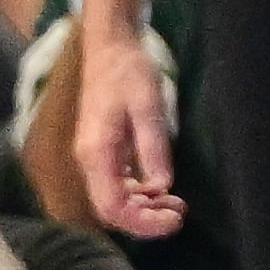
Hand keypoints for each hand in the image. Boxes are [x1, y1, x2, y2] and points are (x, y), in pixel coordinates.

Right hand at [73, 24, 186, 240]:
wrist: (110, 47)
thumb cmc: (128, 72)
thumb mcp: (148, 107)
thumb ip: (153, 148)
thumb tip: (162, 187)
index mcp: (96, 152)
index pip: (112, 206)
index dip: (143, 223)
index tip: (175, 218)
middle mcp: (89, 160)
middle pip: (111, 209)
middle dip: (146, 219)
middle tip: (180, 211)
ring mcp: (94, 156)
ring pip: (113, 200)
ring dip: (143, 209)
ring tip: (176, 202)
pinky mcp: (103, 151)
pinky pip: (116, 186)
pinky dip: (138, 195)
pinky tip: (160, 188)